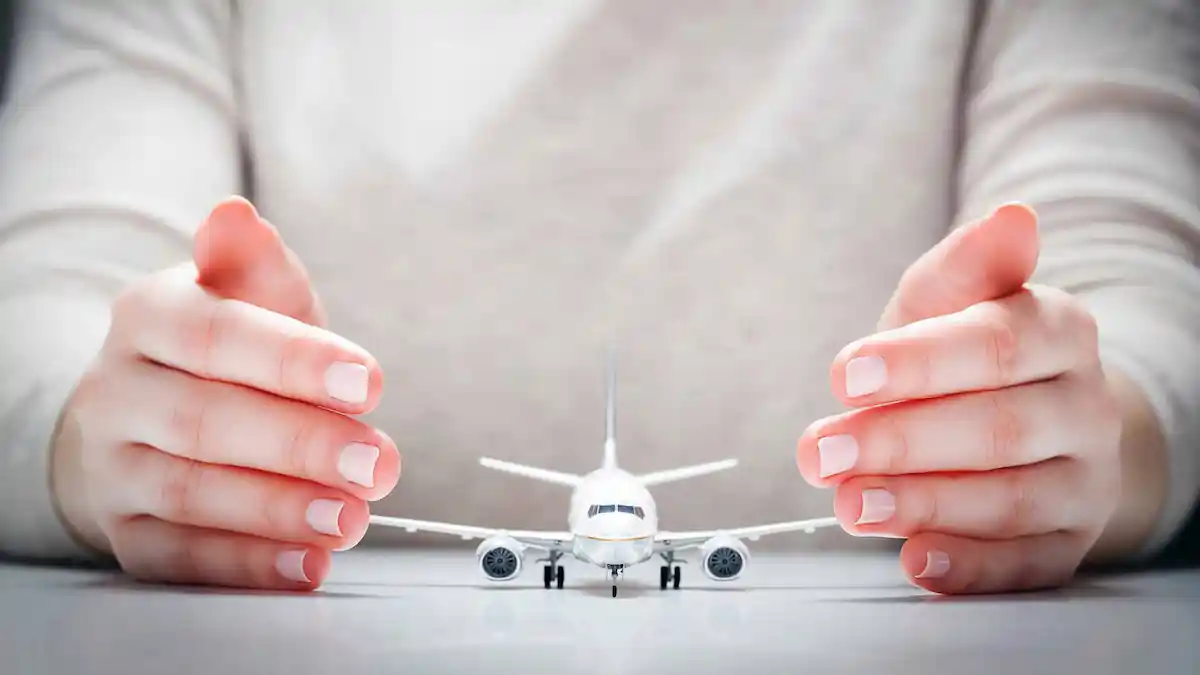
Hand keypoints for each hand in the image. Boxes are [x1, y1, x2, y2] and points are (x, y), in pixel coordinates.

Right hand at [50, 197, 400, 589]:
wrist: (152, 413)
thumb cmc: (229, 352)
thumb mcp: (252, 298)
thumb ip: (257, 267)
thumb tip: (234, 215)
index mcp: (148, 317)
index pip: (216, 336)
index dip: (294, 361)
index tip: (369, 381)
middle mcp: (117, 391)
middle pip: (205, 421)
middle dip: (301, 445)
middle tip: (381, 464)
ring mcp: (113, 466)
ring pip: (189, 492)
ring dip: (279, 510)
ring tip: (353, 518)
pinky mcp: (125, 533)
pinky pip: (180, 556)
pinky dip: (248, 565)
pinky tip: (309, 566)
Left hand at [797, 204, 1122, 593]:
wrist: (1031, 421)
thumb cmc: (965, 357)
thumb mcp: (947, 305)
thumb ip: (961, 270)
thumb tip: (1011, 217)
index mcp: (1058, 330)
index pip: (995, 344)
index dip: (918, 363)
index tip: (843, 376)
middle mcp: (1085, 406)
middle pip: (998, 428)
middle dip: (899, 441)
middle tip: (820, 452)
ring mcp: (1085, 480)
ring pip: (1011, 500)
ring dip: (922, 504)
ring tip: (849, 503)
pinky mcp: (1069, 543)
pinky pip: (1027, 565)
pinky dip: (969, 568)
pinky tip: (916, 563)